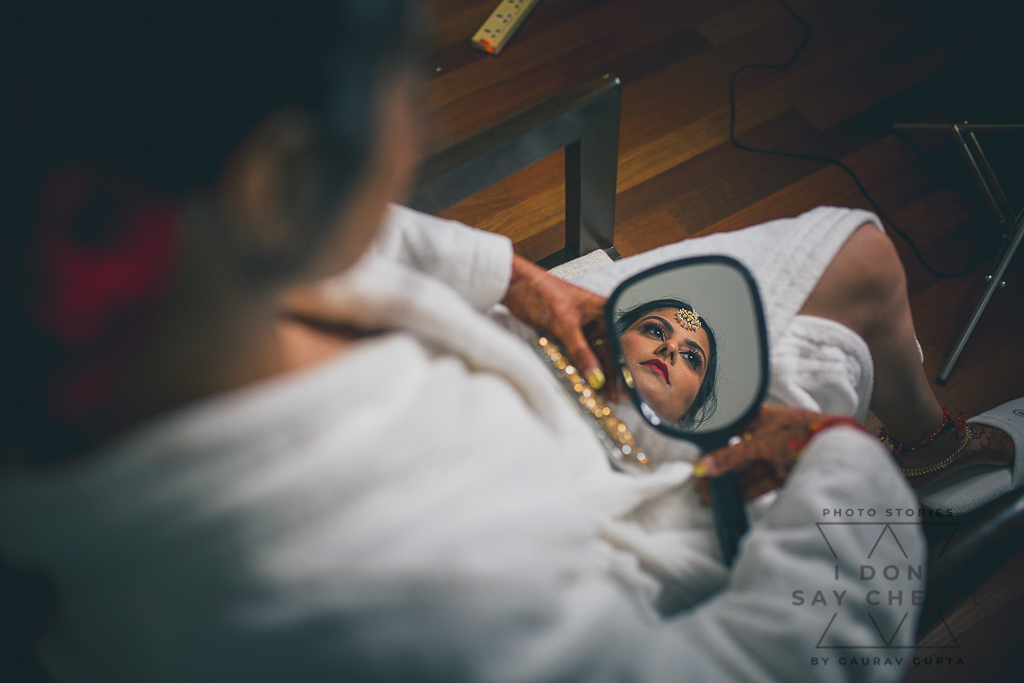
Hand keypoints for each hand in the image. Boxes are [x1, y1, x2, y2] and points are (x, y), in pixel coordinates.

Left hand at [502, 254, 616, 398]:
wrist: (513, 284)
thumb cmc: (542, 292)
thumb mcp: (564, 324)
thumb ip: (580, 351)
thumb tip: (595, 376)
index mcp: (603, 309)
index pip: (618, 341)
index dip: (622, 364)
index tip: (625, 385)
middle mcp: (596, 319)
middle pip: (607, 351)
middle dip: (609, 373)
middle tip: (612, 396)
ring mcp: (581, 327)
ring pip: (592, 355)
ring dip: (594, 373)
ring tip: (599, 393)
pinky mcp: (566, 335)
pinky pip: (577, 355)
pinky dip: (579, 367)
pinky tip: (582, 381)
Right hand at [693, 405, 865, 501]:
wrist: (837, 447)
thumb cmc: (801, 432)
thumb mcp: (760, 443)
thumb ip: (731, 456)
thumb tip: (704, 466)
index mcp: (758, 418)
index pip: (728, 432)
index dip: (713, 447)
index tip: (699, 462)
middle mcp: (764, 436)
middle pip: (736, 454)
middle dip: (718, 470)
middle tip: (700, 484)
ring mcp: (774, 456)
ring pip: (746, 471)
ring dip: (729, 484)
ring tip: (709, 497)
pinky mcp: (782, 474)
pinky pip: (759, 483)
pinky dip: (745, 492)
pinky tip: (730, 500)